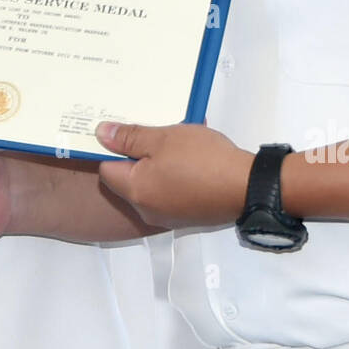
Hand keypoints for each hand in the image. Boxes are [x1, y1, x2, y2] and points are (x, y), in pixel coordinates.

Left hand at [94, 121, 252, 228]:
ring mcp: (168, 215)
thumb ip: (129, 137)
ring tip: (179, 140)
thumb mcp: (163, 138)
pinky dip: (175, 174)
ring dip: (160, 162)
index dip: (113, 148)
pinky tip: (192, 157)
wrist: (247, 186)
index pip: (106, 169)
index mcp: (135, 191)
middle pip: (129, 178)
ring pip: (152, 183)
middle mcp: (146, 209)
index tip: (126, 132)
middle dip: (140, 153)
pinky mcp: (187, 216)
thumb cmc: (204, 161)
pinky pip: (170, 192)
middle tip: (156, 132)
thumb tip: (100, 134)